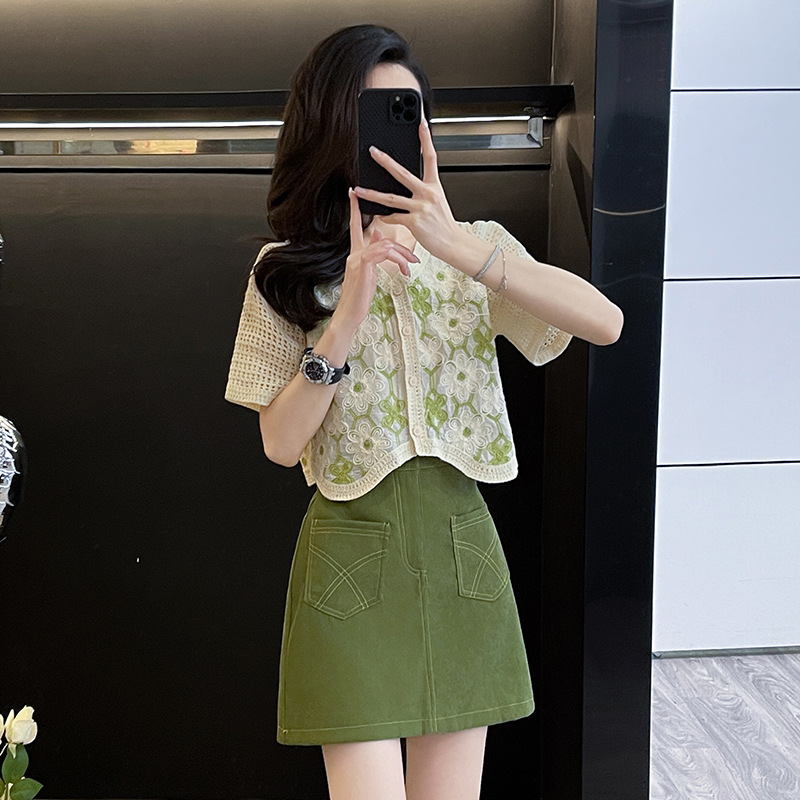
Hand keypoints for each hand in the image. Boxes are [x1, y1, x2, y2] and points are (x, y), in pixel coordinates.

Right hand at [333, 187, 418, 329]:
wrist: (350, 314)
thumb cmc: (359, 297)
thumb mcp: (369, 273)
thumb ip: (374, 254)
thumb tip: (378, 236)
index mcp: (356, 253)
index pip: (355, 226)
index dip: (354, 209)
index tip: (354, 194)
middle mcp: (354, 253)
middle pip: (378, 235)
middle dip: (400, 246)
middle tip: (414, 259)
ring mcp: (357, 259)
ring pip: (385, 244)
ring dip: (402, 255)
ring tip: (411, 268)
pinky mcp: (362, 266)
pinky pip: (383, 253)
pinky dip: (397, 259)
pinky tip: (403, 270)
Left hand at [353, 117, 460, 261]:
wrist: (452, 244)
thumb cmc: (443, 224)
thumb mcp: (437, 202)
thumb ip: (423, 192)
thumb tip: (405, 185)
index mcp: (434, 186)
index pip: (431, 157)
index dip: (426, 139)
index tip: (421, 123)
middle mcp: (428, 194)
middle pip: (403, 173)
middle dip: (385, 161)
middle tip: (373, 151)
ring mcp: (421, 208)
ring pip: (391, 198)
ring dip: (372, 193)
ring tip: (359, 189)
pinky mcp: (414, 222)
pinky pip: (393, 217)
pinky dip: (385, 217)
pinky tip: (380, 215)